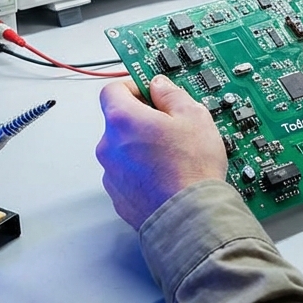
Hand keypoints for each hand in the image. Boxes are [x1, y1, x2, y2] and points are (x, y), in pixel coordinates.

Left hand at [96, 76, 226, 229]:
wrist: (190, 216)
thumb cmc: (191, 168)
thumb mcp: (193, 115)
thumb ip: (171, 93)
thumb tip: (161, 86)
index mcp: (122, 120)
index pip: (113, 90)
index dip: (133, 86)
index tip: (150, 89)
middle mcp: (109, 146)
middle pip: (120, 121)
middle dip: (143, 118)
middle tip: (172, 124)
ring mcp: (111, 174)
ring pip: (124, 149)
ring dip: (142, 146)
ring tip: (174, 154)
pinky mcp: (118, 197)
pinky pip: (128, 174)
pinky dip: (143, 171)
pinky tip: (168, 174)